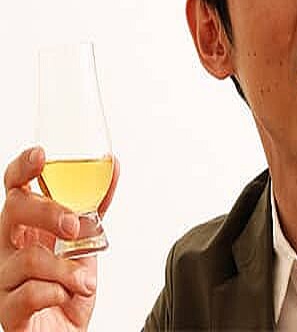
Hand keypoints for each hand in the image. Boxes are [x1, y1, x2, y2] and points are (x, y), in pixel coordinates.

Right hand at [0, 148, 118, 331]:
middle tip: (75, 226)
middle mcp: (9, 246)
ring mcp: (4, 278)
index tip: (42, 156)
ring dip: (67, 269)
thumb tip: (113, 164)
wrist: (67, 329)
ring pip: (27, 258)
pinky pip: (28, 294)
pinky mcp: (8, 310)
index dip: (23, 167)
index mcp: (27, 224)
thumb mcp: (88, 238)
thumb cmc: (71, 281)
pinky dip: (58, 292)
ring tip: (85, 281)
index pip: (14, 187)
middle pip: (13, 210)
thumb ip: (95, 205)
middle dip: (48, 212)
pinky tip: (67, 297)